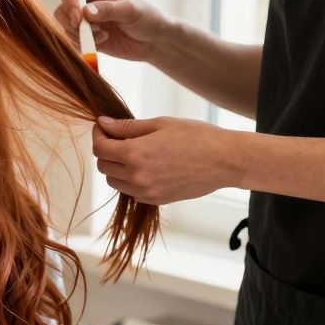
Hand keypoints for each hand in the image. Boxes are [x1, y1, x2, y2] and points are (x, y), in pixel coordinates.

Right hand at [54, 0, 172, 62]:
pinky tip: (103, 42)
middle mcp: (87, 1)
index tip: (78, 19)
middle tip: (91, 32)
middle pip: (63, 9)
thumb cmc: (147, 18)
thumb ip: (108, 10)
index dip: (70, 3)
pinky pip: (72, 40)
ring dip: (80, 35)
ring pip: (65, 26)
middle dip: (72, 23)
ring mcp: (85, 19)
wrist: (154, 41)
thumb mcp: (131, 10)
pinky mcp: (86, 36)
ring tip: (103, 36)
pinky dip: (84, 44)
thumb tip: (85, 12)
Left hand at [92, 116, 242, 204]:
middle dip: (106, 150)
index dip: (98, 135)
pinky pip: (131, 192)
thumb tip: (103, 123)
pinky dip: (130, 180)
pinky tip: (146, 166)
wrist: (225, 161)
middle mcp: (136, 176)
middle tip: (120, 137)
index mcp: (134, 154)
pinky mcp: (156, 200)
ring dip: (116, 167)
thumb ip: (127, 127)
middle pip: (103, 166)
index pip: (99, 148)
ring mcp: (146, 192)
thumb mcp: (159, 124)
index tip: (104, 127)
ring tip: (134, 152)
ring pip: (115, 181)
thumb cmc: (196, 136)